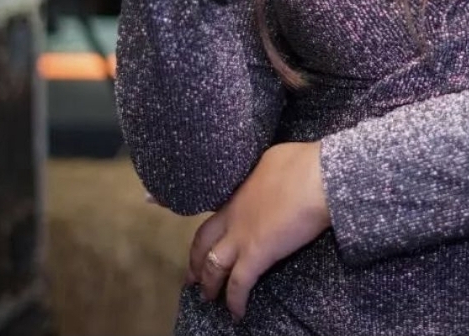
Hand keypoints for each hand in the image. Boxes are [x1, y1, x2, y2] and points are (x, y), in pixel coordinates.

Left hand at [187, 142, 331, 319]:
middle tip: (192, 275)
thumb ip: (263, 171)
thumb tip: (267, 173)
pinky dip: (234, 301)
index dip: (173, 199)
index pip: (206, 198)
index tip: (148, 199)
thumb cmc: (306, 161)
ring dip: (210, 285)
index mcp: (238, 186)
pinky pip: (238, 284)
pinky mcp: (256, 254)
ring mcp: (242, 234)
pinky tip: (237, 311)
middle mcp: (233, 211)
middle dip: (196, 260)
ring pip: (214, 266)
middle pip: (203, 240)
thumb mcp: (276, 156)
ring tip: (209, 297)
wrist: (320, 176)